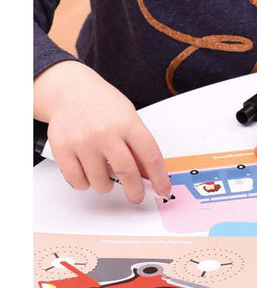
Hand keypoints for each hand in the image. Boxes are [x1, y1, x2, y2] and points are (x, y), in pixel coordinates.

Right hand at [35, 61, 170, 202]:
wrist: (70, 91)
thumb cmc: (102, 104)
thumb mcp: (128, 117)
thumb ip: (138, 144)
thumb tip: (148, 174)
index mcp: (128, 123)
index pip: (150, 156)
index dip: (159, 177)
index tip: (162, 188)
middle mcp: (106, 133)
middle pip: (127, 172)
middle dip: (135, 190)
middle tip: (137, 196)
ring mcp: (83, 142)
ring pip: (100, 181)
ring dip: (106, 186)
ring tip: (106, 176)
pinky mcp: (63, 150)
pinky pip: (77, 180)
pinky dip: (85, 183)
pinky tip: (89, 174)